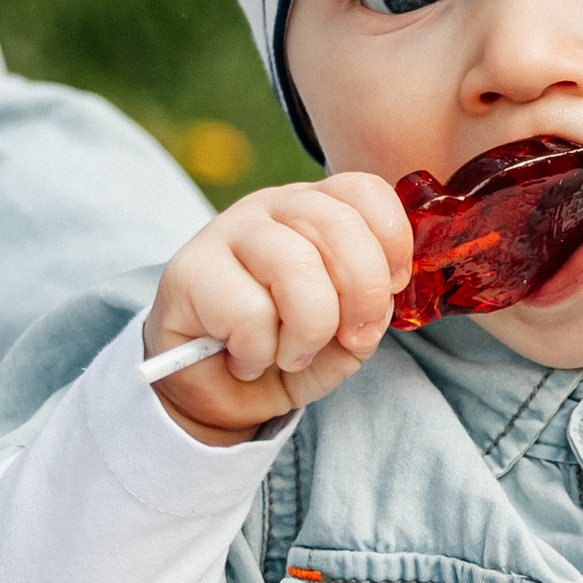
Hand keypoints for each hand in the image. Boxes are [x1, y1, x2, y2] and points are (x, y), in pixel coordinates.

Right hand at [144, 176, 409, 437]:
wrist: (213, 391)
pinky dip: (258, 352)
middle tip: (353, 339)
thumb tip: (377, 305)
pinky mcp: (190, 270)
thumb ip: (369, 313)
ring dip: (308, 332)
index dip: (392, 243)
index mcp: (316, 208)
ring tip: (290, 355)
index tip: (393, 291)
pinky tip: (244, 358)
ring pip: (297, 269)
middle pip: (340, 226)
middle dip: (364, 297)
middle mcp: (272, 207)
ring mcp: (227, 231)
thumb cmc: (284, 351)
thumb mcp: (344, 337)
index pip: (365, 191)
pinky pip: (250, 313)